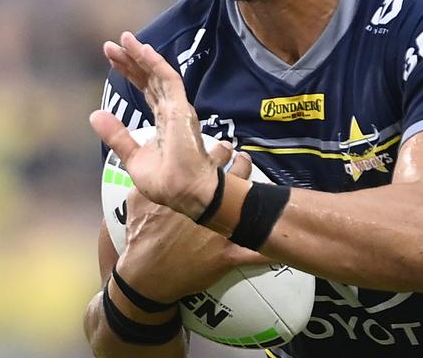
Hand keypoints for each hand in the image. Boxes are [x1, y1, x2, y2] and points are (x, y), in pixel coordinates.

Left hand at [90, 32, 217, 216]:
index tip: (112, 57)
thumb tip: (94, 114)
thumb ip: (117, 135)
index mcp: (164, 122)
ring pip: (158, 74)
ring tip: (124, 40)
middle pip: (150, 78)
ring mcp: (178, 109)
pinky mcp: (181, 110)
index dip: (130, 72)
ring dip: (141, 56)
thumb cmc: (166, 182)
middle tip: (111, 44)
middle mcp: (172, 111)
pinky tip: (143, 51)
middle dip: (131, 60)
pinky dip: (156, 64)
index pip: (146, 89)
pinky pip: (169, 80)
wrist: (184, 194)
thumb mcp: (133, 157)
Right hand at [116, 144, 267, 302]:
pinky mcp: (228, 256)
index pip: (210, 158)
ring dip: (259, 190)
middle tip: (242, 158)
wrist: (146, 274)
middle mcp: (209, 205)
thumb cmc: (140, 235)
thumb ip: (147, 176)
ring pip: (250, 204)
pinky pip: (257, 252)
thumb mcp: (137, 199)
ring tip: (258, 182)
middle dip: (241, 163)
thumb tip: (149, 157)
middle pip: (235, 175)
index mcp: (188, 188)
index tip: (224, 148)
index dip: (221, 151)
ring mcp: (222, 231)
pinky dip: (272, 247)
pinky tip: (285, 239)